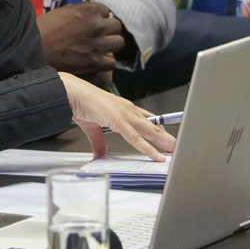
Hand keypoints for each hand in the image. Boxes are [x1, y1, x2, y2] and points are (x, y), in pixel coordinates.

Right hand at [37, 2, 124, 75]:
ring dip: (111, 45)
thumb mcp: (64, 11)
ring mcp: (98, 44)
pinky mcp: (95, 61)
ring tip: (101, 49)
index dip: (100, 18)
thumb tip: (92, 15)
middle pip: (116, 26)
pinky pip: (112, 62)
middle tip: (99, 36)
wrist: (35, 48)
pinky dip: (106, 62)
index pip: (106, 11)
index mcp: (89, 10)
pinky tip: (98, 61)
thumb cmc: (45, 28)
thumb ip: (81, 11)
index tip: (94, 24)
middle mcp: (97, 25)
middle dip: (109, 30)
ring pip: (119, 43)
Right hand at [58, 72, 174, 159]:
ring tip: (174, 150)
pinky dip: (148, 147)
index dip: (157, 129)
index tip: (165, 137)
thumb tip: (100, 154)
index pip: (145, 120)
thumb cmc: (81, 103)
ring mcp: (125, 114)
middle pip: (152, 125)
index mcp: (122, 109)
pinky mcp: (119, 121)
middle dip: (166, 137)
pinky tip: (156, 155)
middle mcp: (127, 110)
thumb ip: (99, 142)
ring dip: (163, 141)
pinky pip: (137, 138)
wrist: (72, 93)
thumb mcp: (92, 127)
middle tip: (178, 146)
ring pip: (150, 130)